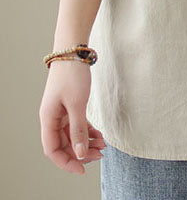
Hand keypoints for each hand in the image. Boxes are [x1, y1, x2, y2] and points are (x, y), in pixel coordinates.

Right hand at [39, 59, 106, 174]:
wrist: (74, 51)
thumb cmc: (72, 74)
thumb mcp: (77, 103)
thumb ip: (78, 130)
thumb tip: (80, 153)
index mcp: (48, 119)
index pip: (52, 150)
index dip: (66, 162)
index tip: (82, 169)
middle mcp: (52, 117)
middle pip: (63, 144)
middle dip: (81, 152)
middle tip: (99, 155)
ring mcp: (61, 112)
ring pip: (72, 135)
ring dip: (86, 142)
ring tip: (103, 146)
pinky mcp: (70, 105)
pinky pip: (78, 125)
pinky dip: (88, 131)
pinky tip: (100, 135)